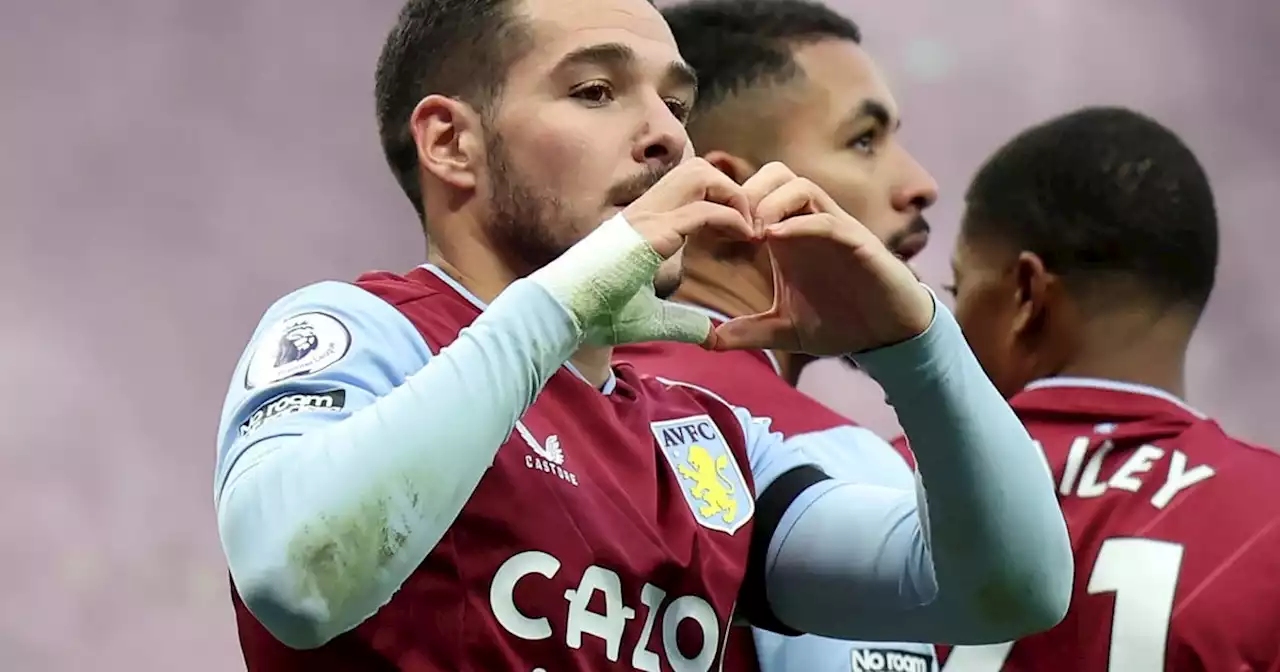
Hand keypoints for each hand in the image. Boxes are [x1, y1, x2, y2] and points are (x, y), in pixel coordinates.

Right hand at [530, 158, 755, 346]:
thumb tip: (709, 336)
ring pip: (701, 175)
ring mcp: (646, 217)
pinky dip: (731, 217)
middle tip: (750, 222)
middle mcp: (644, 211)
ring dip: (733, 195)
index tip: (742, 231)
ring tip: (749, 225)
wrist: (561, 315)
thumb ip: (682, 322)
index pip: (687, 189)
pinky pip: (702, 210)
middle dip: (731, 188)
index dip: (720, 200)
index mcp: (641, 224)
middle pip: (697, 169)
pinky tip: (745, 236)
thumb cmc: (594, 315)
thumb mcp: (650, 318)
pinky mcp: (651, 233)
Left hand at [709, 162, 933, 354]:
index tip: (706, 232)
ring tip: (752, 232)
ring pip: (800, 185)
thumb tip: (709, 341)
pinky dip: (800, 223)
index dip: (728, 204)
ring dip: (771, 201)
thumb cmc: (841, 323)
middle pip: (775, 175)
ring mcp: (834, 228)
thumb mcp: (785, 330)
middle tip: (729, 226)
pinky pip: (827, 219)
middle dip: (747, 192)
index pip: (756, 194)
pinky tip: (774, 239)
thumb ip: (749, 331)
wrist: (888, 335)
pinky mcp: (858, 241)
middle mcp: (809, 223)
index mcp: (788, 235)